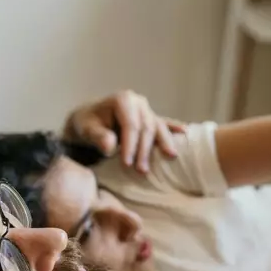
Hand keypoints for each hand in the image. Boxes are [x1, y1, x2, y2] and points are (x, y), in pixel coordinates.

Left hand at [64, 90, 187, 172]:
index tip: (127, 164)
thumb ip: (97, 136)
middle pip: (146, 127)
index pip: (131, 124)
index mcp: (123, 100)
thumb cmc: (86, 124)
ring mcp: (146, 109)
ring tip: (170, 156)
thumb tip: (110, 146)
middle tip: (141, 170)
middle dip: (145, 149)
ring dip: (163, 143)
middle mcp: (138, 102)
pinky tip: (184, 132)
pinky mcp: (151, 118)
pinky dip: (173, 128)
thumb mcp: (85, 129)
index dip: (130, 145)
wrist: (89, 120)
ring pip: (158, 127)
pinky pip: (164, 123)